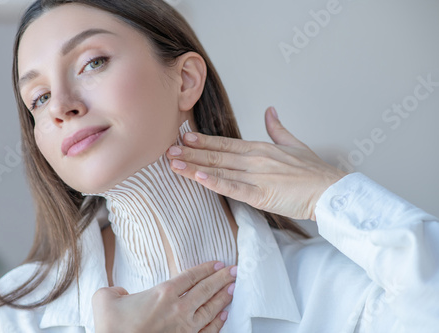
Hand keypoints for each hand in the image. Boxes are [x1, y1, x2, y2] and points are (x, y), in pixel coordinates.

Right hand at [92, 261, 236, 332]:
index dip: (206, 268)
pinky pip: (208, 331)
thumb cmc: (111, 327)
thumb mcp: (104, 298)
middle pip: (206, 289)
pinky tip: (225, 315)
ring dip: (224, 297)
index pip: (191, 276)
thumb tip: (119, 292)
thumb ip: (114, 289)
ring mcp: (184, 328)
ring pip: (211, 309)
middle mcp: (178, 309)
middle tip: (235, 271)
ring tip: (234, 288)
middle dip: (222, 278)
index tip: (218, 262)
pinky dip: (219, 322)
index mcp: (162, 293)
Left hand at [167, 107, 347, 220]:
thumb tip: (270, 110)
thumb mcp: (293, 143)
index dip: (203, 142)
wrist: (330, 189)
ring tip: (174, 163)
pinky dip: (216, 183)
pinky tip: (199, 179)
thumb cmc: (313, 171)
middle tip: (168, 150)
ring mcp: (257, 176)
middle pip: (216, 156)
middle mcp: (254, 159)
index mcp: (260, 149)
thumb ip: (277, 128)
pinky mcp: (262, 194)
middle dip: (190, 154)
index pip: (225, 144)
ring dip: (194, 167)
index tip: (185, 138)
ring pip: (220, 170)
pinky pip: (234, 188)